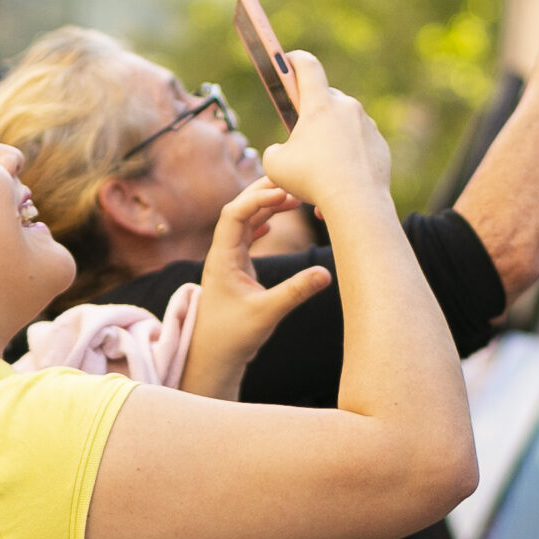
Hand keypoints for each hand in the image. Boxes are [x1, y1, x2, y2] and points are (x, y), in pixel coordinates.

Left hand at [183, 184, 335, 399]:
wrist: (212, 357)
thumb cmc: (233, 337)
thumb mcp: (268, 313)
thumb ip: (295, 292)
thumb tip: (326, 274)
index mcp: (222, 258)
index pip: (234, 214)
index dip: (257, 198)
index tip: (285, 193)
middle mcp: (221, 253)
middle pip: (238, 209)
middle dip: (263, 192)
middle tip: (292, 181)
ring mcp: (227, 260)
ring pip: (243, 221)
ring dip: (264, 207)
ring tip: (292, 198)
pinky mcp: (234, 269)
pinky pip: (244, 236)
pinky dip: (259, 223)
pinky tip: (272, 222)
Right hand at [257, 51, 390, 216]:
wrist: (356, 203)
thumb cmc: (311, 180)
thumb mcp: (275, 165)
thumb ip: (276, 150)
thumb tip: (285, 151)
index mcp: (319, 104)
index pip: (307, 65)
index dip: (294, 60)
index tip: (287, 60)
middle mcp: (346, 107)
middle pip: (326, 97)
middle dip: (312, 109)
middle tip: (301, 128)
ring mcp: (366, 126)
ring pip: (344, 122)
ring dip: (331, 135)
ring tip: (320, 164)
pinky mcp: (379, 144)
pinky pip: (359, 143)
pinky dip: (348, 154)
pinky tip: (339, 177)